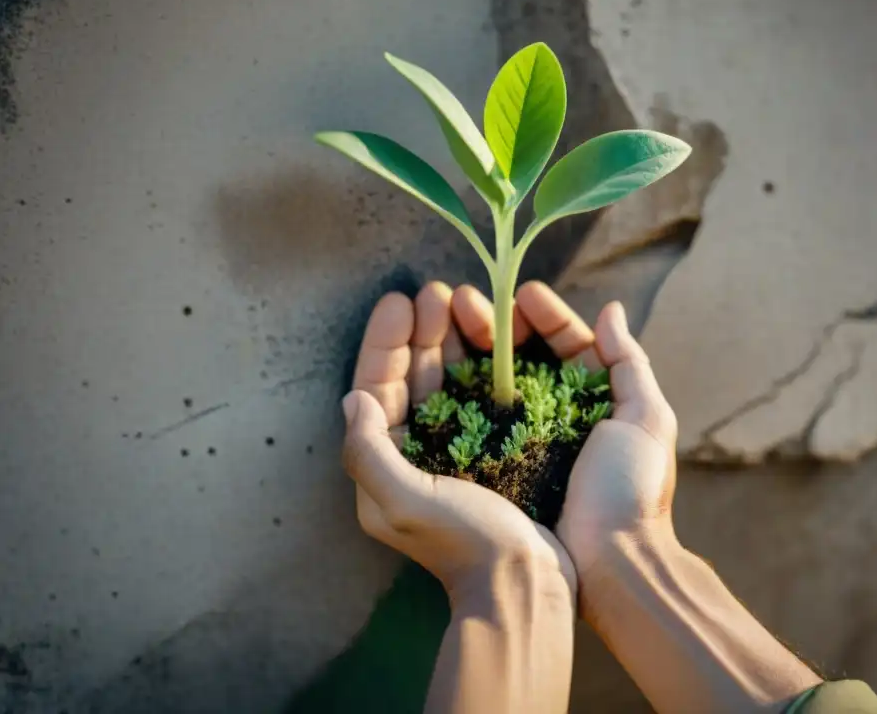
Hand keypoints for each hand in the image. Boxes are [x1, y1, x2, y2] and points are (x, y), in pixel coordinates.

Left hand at [342, 282, 574, 601]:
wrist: (523, 584)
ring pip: (448, 378)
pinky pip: (484, 393)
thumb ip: (367, 451)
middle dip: (422, 330)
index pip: (375, 386)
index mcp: (387, 462)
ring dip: (454, 338)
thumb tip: (353, 397)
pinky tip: (498, 338)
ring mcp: (457, 449)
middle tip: (437, 291)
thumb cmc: (464, 544)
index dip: (384, 341)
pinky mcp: (495, 449)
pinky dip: (488, 363)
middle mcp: (418, 451)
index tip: (400, 300)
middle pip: (412, 375)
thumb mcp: (401, 503)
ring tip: (468, 303)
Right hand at [452, 281, 676, 578]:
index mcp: (599, 402)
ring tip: (446, 320)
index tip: (521, 293)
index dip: (547, 316)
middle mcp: (560, 418)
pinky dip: (460, 393)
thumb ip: (629, 364)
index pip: (570, 346)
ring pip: (497, 384)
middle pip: (526, 359)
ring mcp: (528, 442)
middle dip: (498, 325)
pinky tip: (440, 370)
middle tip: (467, 301)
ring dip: (473, 349)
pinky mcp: (501, 467)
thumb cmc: (631, 491)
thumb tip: (610, 310)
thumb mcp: (646, 421)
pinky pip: (477, 422)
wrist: (609, 565)